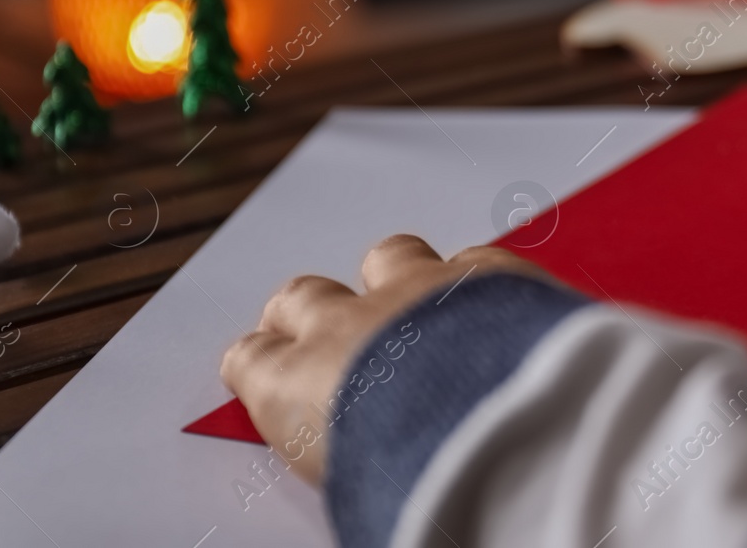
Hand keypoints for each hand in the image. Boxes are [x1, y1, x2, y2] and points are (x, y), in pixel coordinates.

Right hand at [220, 237, 553, 482]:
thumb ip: (343, 454)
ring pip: (388, 258)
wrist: (495, 433)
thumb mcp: (351, 488)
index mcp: (295, 387)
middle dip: (307, 310)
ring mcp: (417, 289)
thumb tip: (366, 467)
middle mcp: (347, 326)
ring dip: (393, 277)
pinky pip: (471, 262)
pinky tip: (489, 302)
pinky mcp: (486, 275)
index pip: (251, 360)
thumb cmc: (413, 480)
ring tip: (407, 300)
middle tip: (319, 324)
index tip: (263, 365)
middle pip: (304, 297)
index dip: (259, 361)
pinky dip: (475, 280)